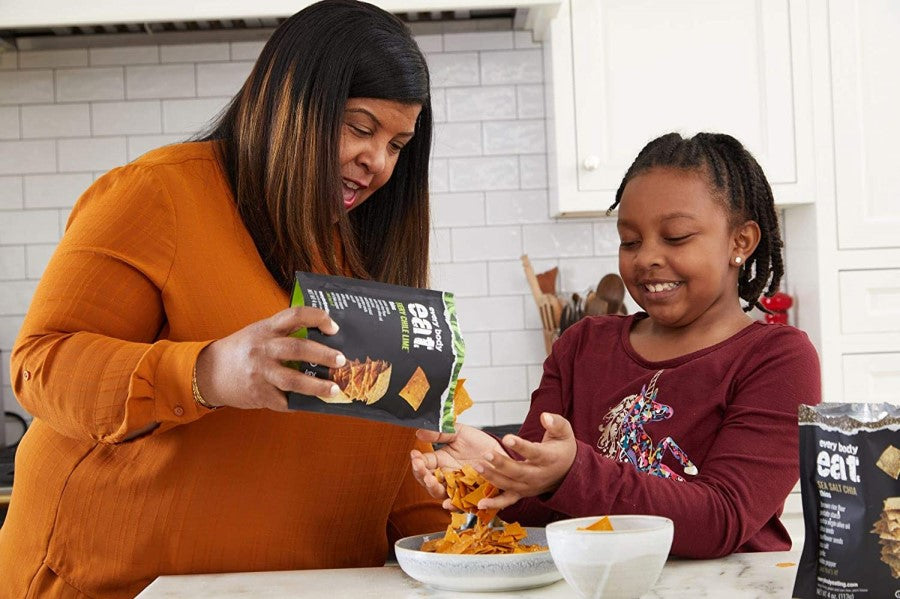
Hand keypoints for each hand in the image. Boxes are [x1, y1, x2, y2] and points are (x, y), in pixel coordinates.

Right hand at [194, 306, 344, 410]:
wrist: (209, 372)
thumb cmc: (243, 350)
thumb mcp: (260, 333)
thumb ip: (285, 333)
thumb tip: (323, 337)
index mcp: (266, 329)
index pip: (294, 315)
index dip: (317, 318)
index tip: (334, 327)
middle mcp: (262, 349)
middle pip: (297, 349)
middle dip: (323, 355)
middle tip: (342, 360)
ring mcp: (259, 373)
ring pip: (292, 380)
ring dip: (317, 386)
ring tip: (334, 389)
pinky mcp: (258, 394)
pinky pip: (283, 401)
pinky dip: (299, 404)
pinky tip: (312, 404)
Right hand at [410, 424, 503, 508]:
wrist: (502, 453)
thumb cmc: (480, 443)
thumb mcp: (459, 433)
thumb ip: (441, 433)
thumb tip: (419, 432)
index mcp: (441, 462)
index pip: (424, 465)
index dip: (417, 462)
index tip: (414, 455)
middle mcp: (448, 478)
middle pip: (429, 482)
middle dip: (422, 475)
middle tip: (420, 467)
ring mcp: (459, 488)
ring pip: (442, 494)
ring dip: (434, 489)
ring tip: (431, 480)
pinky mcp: (472, 497)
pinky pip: (462, 505)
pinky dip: (454, 505)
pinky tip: (448, 502)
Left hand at [475, 412, 576, 510]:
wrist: (567, 471)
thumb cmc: (562, 448)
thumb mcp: (564, 431)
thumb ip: (555, 422)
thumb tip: (544, 416)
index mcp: (549, 458)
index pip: (534, 453)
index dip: (520, 446)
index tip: (507, 437)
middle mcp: (539, 475)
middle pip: (518, 471)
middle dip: (501, 463)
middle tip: (486, 454)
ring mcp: (530, 487)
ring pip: (509, 484)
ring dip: (492, 477)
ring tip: (477, 466)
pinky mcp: (522, 493)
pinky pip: (508, 500)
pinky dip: (494, 504)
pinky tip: (480, 503)